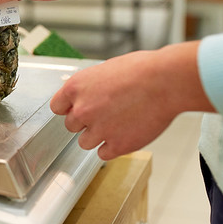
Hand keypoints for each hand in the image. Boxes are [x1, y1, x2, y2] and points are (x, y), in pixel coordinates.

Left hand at [50, 42, 215, 160]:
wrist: (166, 81)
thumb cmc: (141, 70)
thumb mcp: (105, 69)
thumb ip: (90, 87)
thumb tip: (85, 95)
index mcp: (76, 87)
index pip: (57, 107)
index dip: (69, 109)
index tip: (79, 109)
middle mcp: (82, 110)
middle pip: (71, 126)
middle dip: (85, 122)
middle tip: (106, 115)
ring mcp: (99, 129)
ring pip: (85, 143)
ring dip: (98, 137)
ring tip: (118, 124)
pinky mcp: (117, 145)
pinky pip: (103, 154)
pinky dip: (113, 148)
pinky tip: (125, 135)